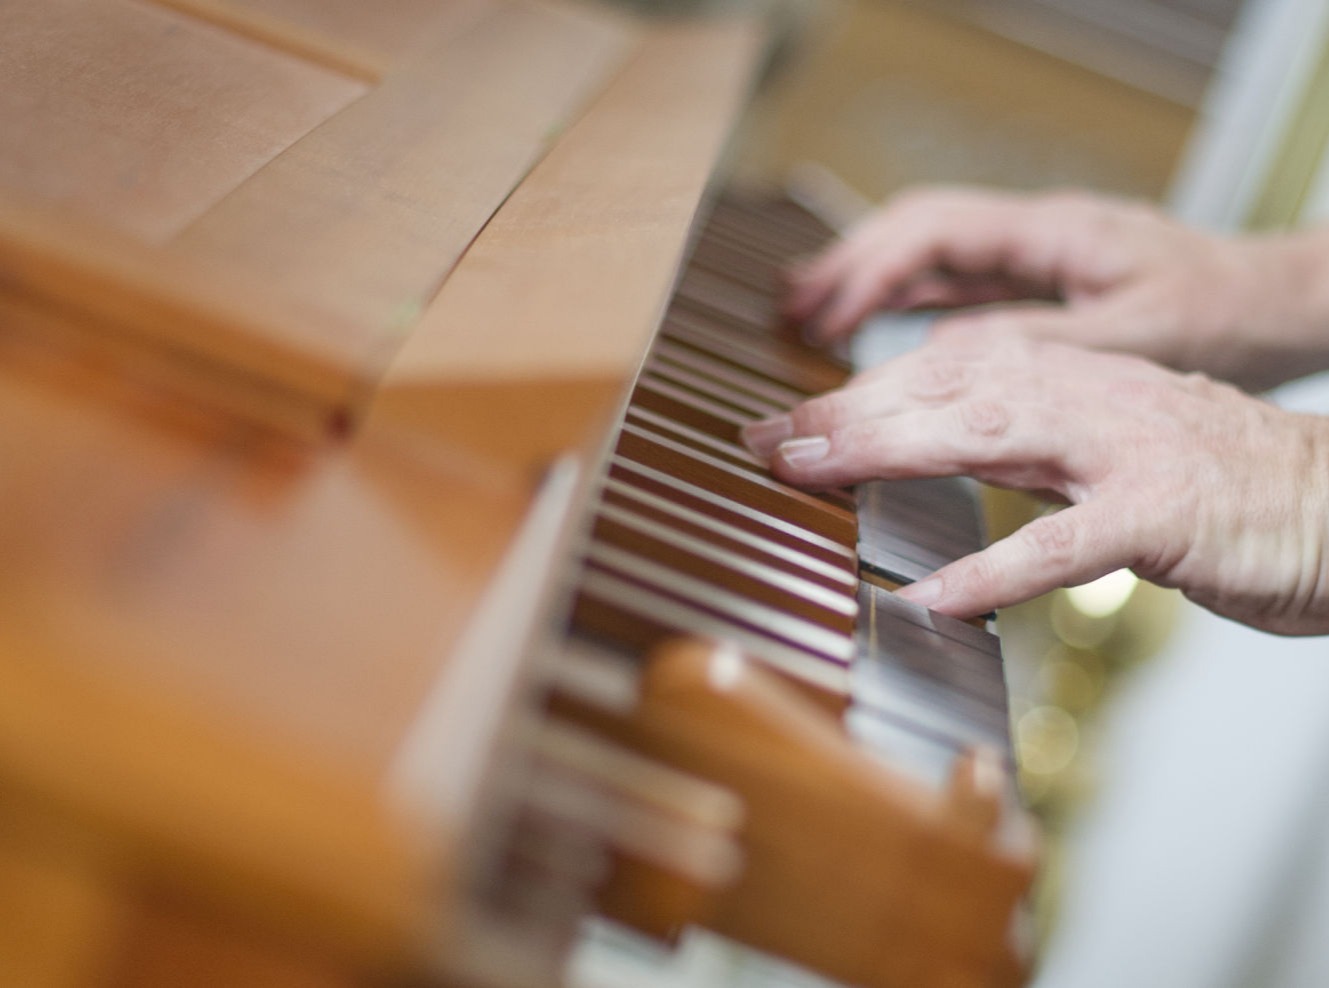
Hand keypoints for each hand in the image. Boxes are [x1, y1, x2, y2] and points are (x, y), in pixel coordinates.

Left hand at [741, 336, 1328, 633]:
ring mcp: (1129, 449)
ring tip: (811, 474)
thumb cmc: (1220, 487)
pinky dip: (999, 569)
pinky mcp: (1168, 514)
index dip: (856, 394)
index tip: (784, 424)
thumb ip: (1023, 446)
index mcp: (1073, 380)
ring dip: (891, 450)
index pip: (944, 372)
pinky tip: (934, 595)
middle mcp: (1091, 397)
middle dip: (847, 412)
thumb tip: (932, 448)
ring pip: (991, 432)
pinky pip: (1069, 543)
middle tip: (762, 440)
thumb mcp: (1104, 448)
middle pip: (947, 389)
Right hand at [784, 186, 1328, 390]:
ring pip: (931, 251)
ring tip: (809, 314)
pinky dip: (905, 299)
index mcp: (1055, 232)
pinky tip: (877, 326)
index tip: (820, 319)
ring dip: (868, 279)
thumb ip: (1037, 346)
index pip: (934, 233)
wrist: (1280, 304)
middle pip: (916, 230)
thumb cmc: (1227, 317)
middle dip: (847, 266)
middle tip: (790, 311)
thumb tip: (942, 362)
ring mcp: (1037, 255)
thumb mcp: (1133, 339)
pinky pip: (956, 280)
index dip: (868, 272)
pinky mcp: (1044, 282)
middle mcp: (1037, 233)